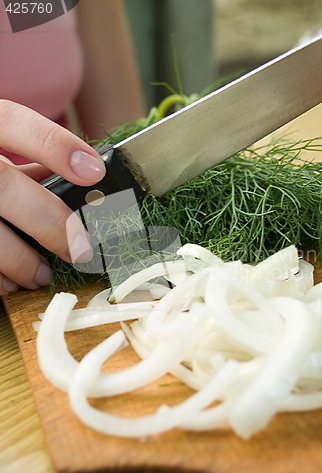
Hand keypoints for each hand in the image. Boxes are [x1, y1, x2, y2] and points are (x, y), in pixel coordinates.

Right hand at [0, 100, 105, 294]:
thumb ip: (25, 166)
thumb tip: (79, 187)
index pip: (12, 121)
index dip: (54, 145)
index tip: (94, 171)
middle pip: (4, 187)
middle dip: (49, 224)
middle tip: (79, 250)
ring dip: (20, 262)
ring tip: (41, 275)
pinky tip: (8, 283)